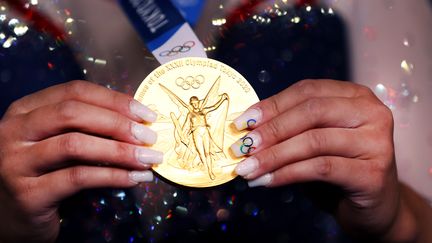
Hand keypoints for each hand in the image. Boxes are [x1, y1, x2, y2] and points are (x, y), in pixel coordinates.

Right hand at [0, 81, 162, 241]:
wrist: (11, 217)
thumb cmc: (43, 173)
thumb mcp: (57, 142)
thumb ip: (86, 127)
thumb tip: (138, 121)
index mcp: (26, 110)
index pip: (75, 91)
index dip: (115, 100)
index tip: (146, 113)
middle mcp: (15, 131)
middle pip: (73, 113)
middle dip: (119, 123)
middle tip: (150, 137)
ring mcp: (16, 162)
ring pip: (75, 144)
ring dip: (120, 151)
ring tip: (149, 159)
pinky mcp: (27, 193)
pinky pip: (77, 178)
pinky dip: (112, 176)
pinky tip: (135, 178)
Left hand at [230, 79, 408, 240]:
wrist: (373, 208)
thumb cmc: (337, 170)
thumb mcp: (312, 141)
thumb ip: (288, 128)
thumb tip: (245, 127)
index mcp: (355, 96)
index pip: (307, 90)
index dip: (271, 105)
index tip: (241, 123)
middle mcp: (372, 112)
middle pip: (311, 111)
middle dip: (270, 130)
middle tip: (241, 147)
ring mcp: (377, 142)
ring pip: (314, 140)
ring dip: (273, 156)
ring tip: (247, 169)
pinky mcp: (374, 173)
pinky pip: (321, 168)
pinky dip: (287, 174)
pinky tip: (266, 181)